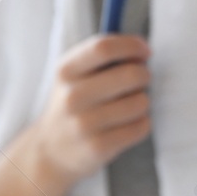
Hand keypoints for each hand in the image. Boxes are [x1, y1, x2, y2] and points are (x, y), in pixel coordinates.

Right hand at [29, 34, 152, 192]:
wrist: (51, 150)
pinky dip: (141, 123)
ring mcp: (84, 124)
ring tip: (128, 106)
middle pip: (130, 74)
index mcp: (66, 71)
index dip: (131, 46)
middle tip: (140, 80)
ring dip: (142, 101)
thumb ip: (104, 57)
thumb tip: (141, 51)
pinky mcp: (99, 147)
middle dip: (144, 74)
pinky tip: (126, 124)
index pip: (103, 48)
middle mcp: (72, 97)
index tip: (145, 51)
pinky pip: (141, 127)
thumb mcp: (75, 74)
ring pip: (140, 102)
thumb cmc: (75, 103)